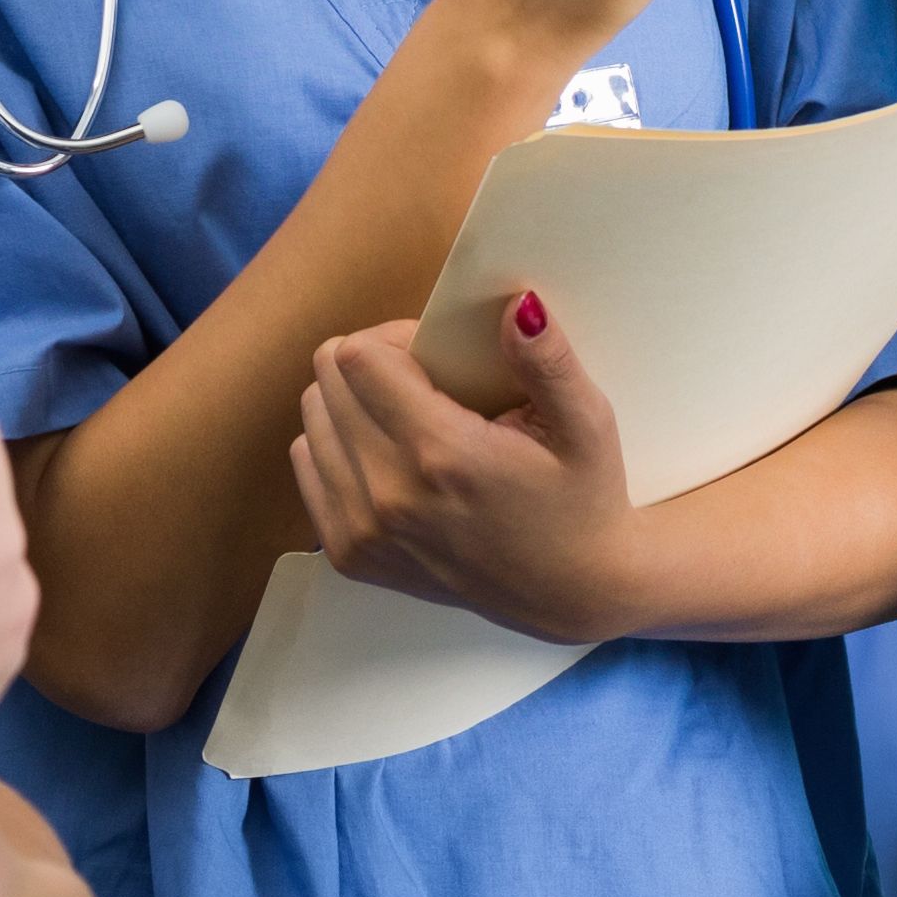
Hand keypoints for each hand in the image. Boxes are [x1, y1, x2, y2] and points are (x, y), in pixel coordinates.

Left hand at [290, 290, 662, 642]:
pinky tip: (388, 456)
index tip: (435, 353)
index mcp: (442, 454)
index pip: (358, 357)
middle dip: (372, 365)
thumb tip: (519, 304)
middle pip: (327, 382)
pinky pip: (309, 467)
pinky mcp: (351, 555)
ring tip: (409, 419)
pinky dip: (338, 448)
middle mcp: (389, 496)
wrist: (571, 592)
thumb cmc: (583, 500)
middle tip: (426, 382)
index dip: (394, 337)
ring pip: (312, 420)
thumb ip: (548, 362)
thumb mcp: (588, 425)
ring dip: (351, 405)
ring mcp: (363, 532)